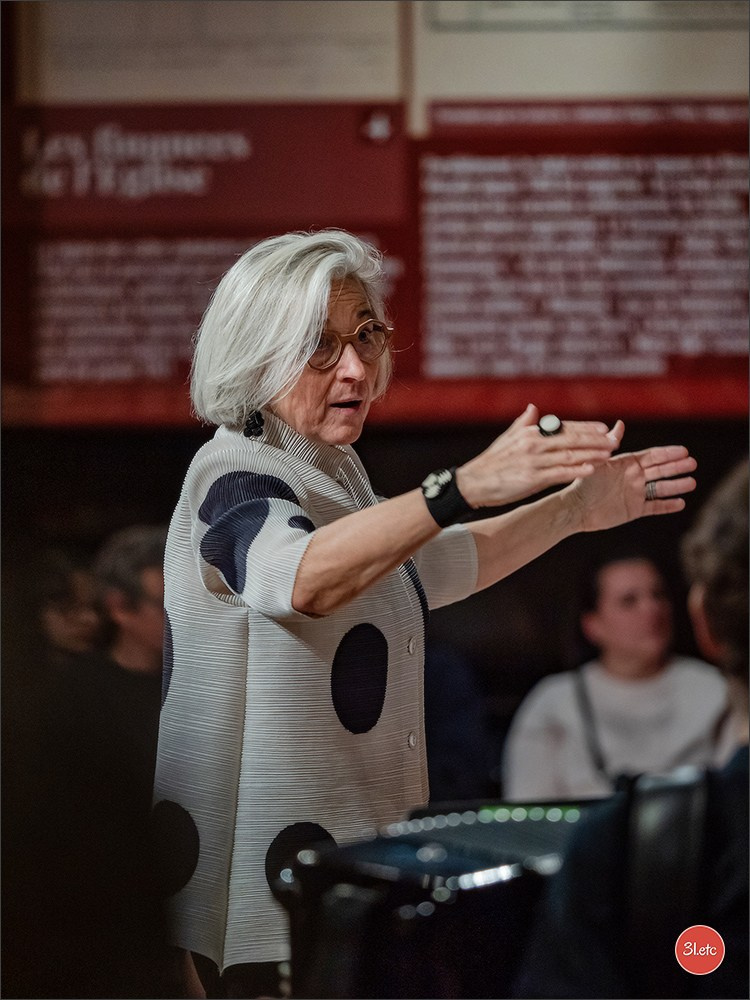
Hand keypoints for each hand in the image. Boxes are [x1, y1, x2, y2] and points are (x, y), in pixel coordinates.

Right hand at [457, 403, 622, 508]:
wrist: (473, 483)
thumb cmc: (491, 463)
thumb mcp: (507, 438)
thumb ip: (524, 423)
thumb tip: (534, 407)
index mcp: (530, 433)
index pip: (564, 428)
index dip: (586, 428)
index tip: (603, 429)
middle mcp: (534, 444)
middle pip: (571, 440)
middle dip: (595, 440)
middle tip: (614, 441)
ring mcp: (534, 461)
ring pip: (570, 455)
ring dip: (592, 454)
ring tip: (610, 454)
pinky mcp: (532, 479)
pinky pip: (560, 473)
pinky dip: (576, 470)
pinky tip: (591, 469)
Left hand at [565, 445, 697, 532]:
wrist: (577, 508)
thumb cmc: (584, 483)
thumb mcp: (598, 462)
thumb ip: (611, 445)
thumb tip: (619, 424)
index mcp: (627, 464)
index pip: (652, 456)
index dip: (668, 453)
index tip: (684, 451)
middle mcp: (634, 477)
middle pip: (661, 470)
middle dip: (677, 467)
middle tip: (693, 463)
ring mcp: (635, 493)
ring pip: (661, 488)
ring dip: (677, 486)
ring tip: (692, 482)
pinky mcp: (634, 510)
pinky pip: (655, 507)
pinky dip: (668, 505)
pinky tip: (681, 502)